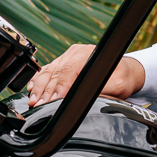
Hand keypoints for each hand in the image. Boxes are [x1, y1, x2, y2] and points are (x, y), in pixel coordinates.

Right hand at [26, 44, 145, 106]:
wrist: (124, 71)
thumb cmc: (121, 78)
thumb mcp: (117, 85)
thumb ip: (101, 89)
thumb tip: (85, 98)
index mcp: (90, 54)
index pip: (70, 70)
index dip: (60, 86)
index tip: (53, 99)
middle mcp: (77, 52)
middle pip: (57, 72)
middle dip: (46, 90)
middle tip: (37, 104)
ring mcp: (68, 56)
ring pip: (49, 71)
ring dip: (39, 86)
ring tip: (33, 100)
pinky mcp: (63, 62)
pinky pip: (47, 70)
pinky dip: (38, 79)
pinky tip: (32, 88)